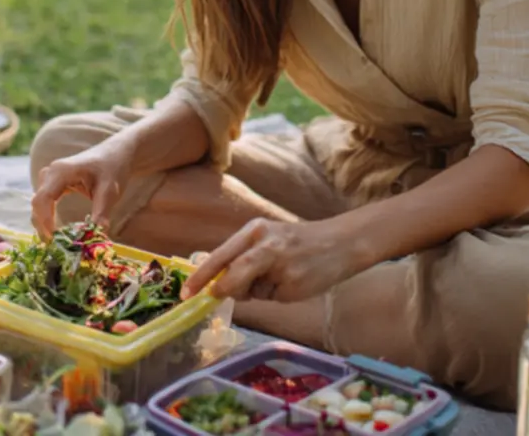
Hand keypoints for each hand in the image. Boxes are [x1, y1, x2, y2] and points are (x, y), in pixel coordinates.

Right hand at [31, 143, 133, 237]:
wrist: (116, 154)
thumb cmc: (113, 168)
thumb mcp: (110, 192)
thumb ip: (101, 214)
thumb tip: (96, 237)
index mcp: (61, 171)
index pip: (43, 199)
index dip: (45, 222)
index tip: (56, 240)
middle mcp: (50, 173)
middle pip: (37, 203)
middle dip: (43, 227)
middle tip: (56, 247)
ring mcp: (50, 177)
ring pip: (39, 205)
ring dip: (44, 224)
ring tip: (57, 242)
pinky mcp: (54, 184)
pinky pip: (45, 203)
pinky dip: (48, 218)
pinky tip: (57, 231)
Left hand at [182, 217, 364, 303]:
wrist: (342, 242)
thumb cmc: (300, 242)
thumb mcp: (270, 238)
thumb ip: (245, 257)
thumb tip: (218, 284)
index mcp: (256, 230)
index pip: (221, 254)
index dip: (201, 275)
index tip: (187, 293)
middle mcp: (267, 245)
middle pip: (233, 274)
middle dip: (223, 289)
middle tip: (214, 297)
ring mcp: (281, 266)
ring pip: (252, 291)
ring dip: (258, 291)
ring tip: (280, 276)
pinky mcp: (294, 285)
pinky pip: (273, 298)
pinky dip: (277, 295)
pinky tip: (294, 282)